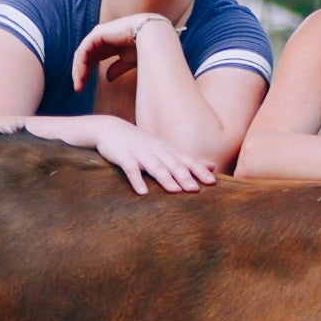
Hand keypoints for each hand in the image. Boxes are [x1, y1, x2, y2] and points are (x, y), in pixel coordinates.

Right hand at [5, 113, 212, 193]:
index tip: (213, 182)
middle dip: (185, 176)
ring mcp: (139, 152)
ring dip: (165, 178)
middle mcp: (155, 150)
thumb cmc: (140, 143)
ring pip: (154, 166)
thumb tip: (211, 166)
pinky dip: (137, 180)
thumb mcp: (164, 149)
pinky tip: (143, 193)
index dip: (199, 170)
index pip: (186, 160)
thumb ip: (186, 160)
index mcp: (166, 150)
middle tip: (196, 190)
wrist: (107, 128)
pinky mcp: (122, 156)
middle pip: (172, 164)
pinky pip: (130, 169)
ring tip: (175, 191)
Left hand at [67, 12, 169, 110]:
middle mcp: (104, 36)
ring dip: (79, 70)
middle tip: (79, 88)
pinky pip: (84, 50)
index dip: (88, 71)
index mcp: (112, 42)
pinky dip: (81, 64)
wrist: (153, 38)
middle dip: (81, 72)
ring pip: (83, 53)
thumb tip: (107, 78)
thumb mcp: (129, 61)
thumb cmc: (147, 48)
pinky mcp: (98, 33)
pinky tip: (82, 76)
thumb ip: (117, 68)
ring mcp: (100, 33)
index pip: (94, 56)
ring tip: (79, 85)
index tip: (84, 87)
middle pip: (87, 55)